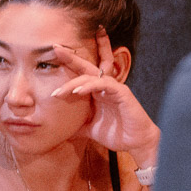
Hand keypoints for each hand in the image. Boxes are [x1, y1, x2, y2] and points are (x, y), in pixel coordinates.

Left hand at [51, 27, 159, 166]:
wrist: (135, 142)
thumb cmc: (115, 133)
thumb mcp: (89, 129)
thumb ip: (76, 126)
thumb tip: (58, 131)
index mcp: (96, 91)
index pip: (82, 73)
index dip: (70, 63)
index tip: (54, 52)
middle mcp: (104, 86)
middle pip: (86, 66)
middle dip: (71, 57)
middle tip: (56, 48)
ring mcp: (113, 88)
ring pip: (91, 76)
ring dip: (74, 83)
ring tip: (59, 92)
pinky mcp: (122, 93)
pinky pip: (104, 84)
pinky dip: (90, 86)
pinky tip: (78, 91)